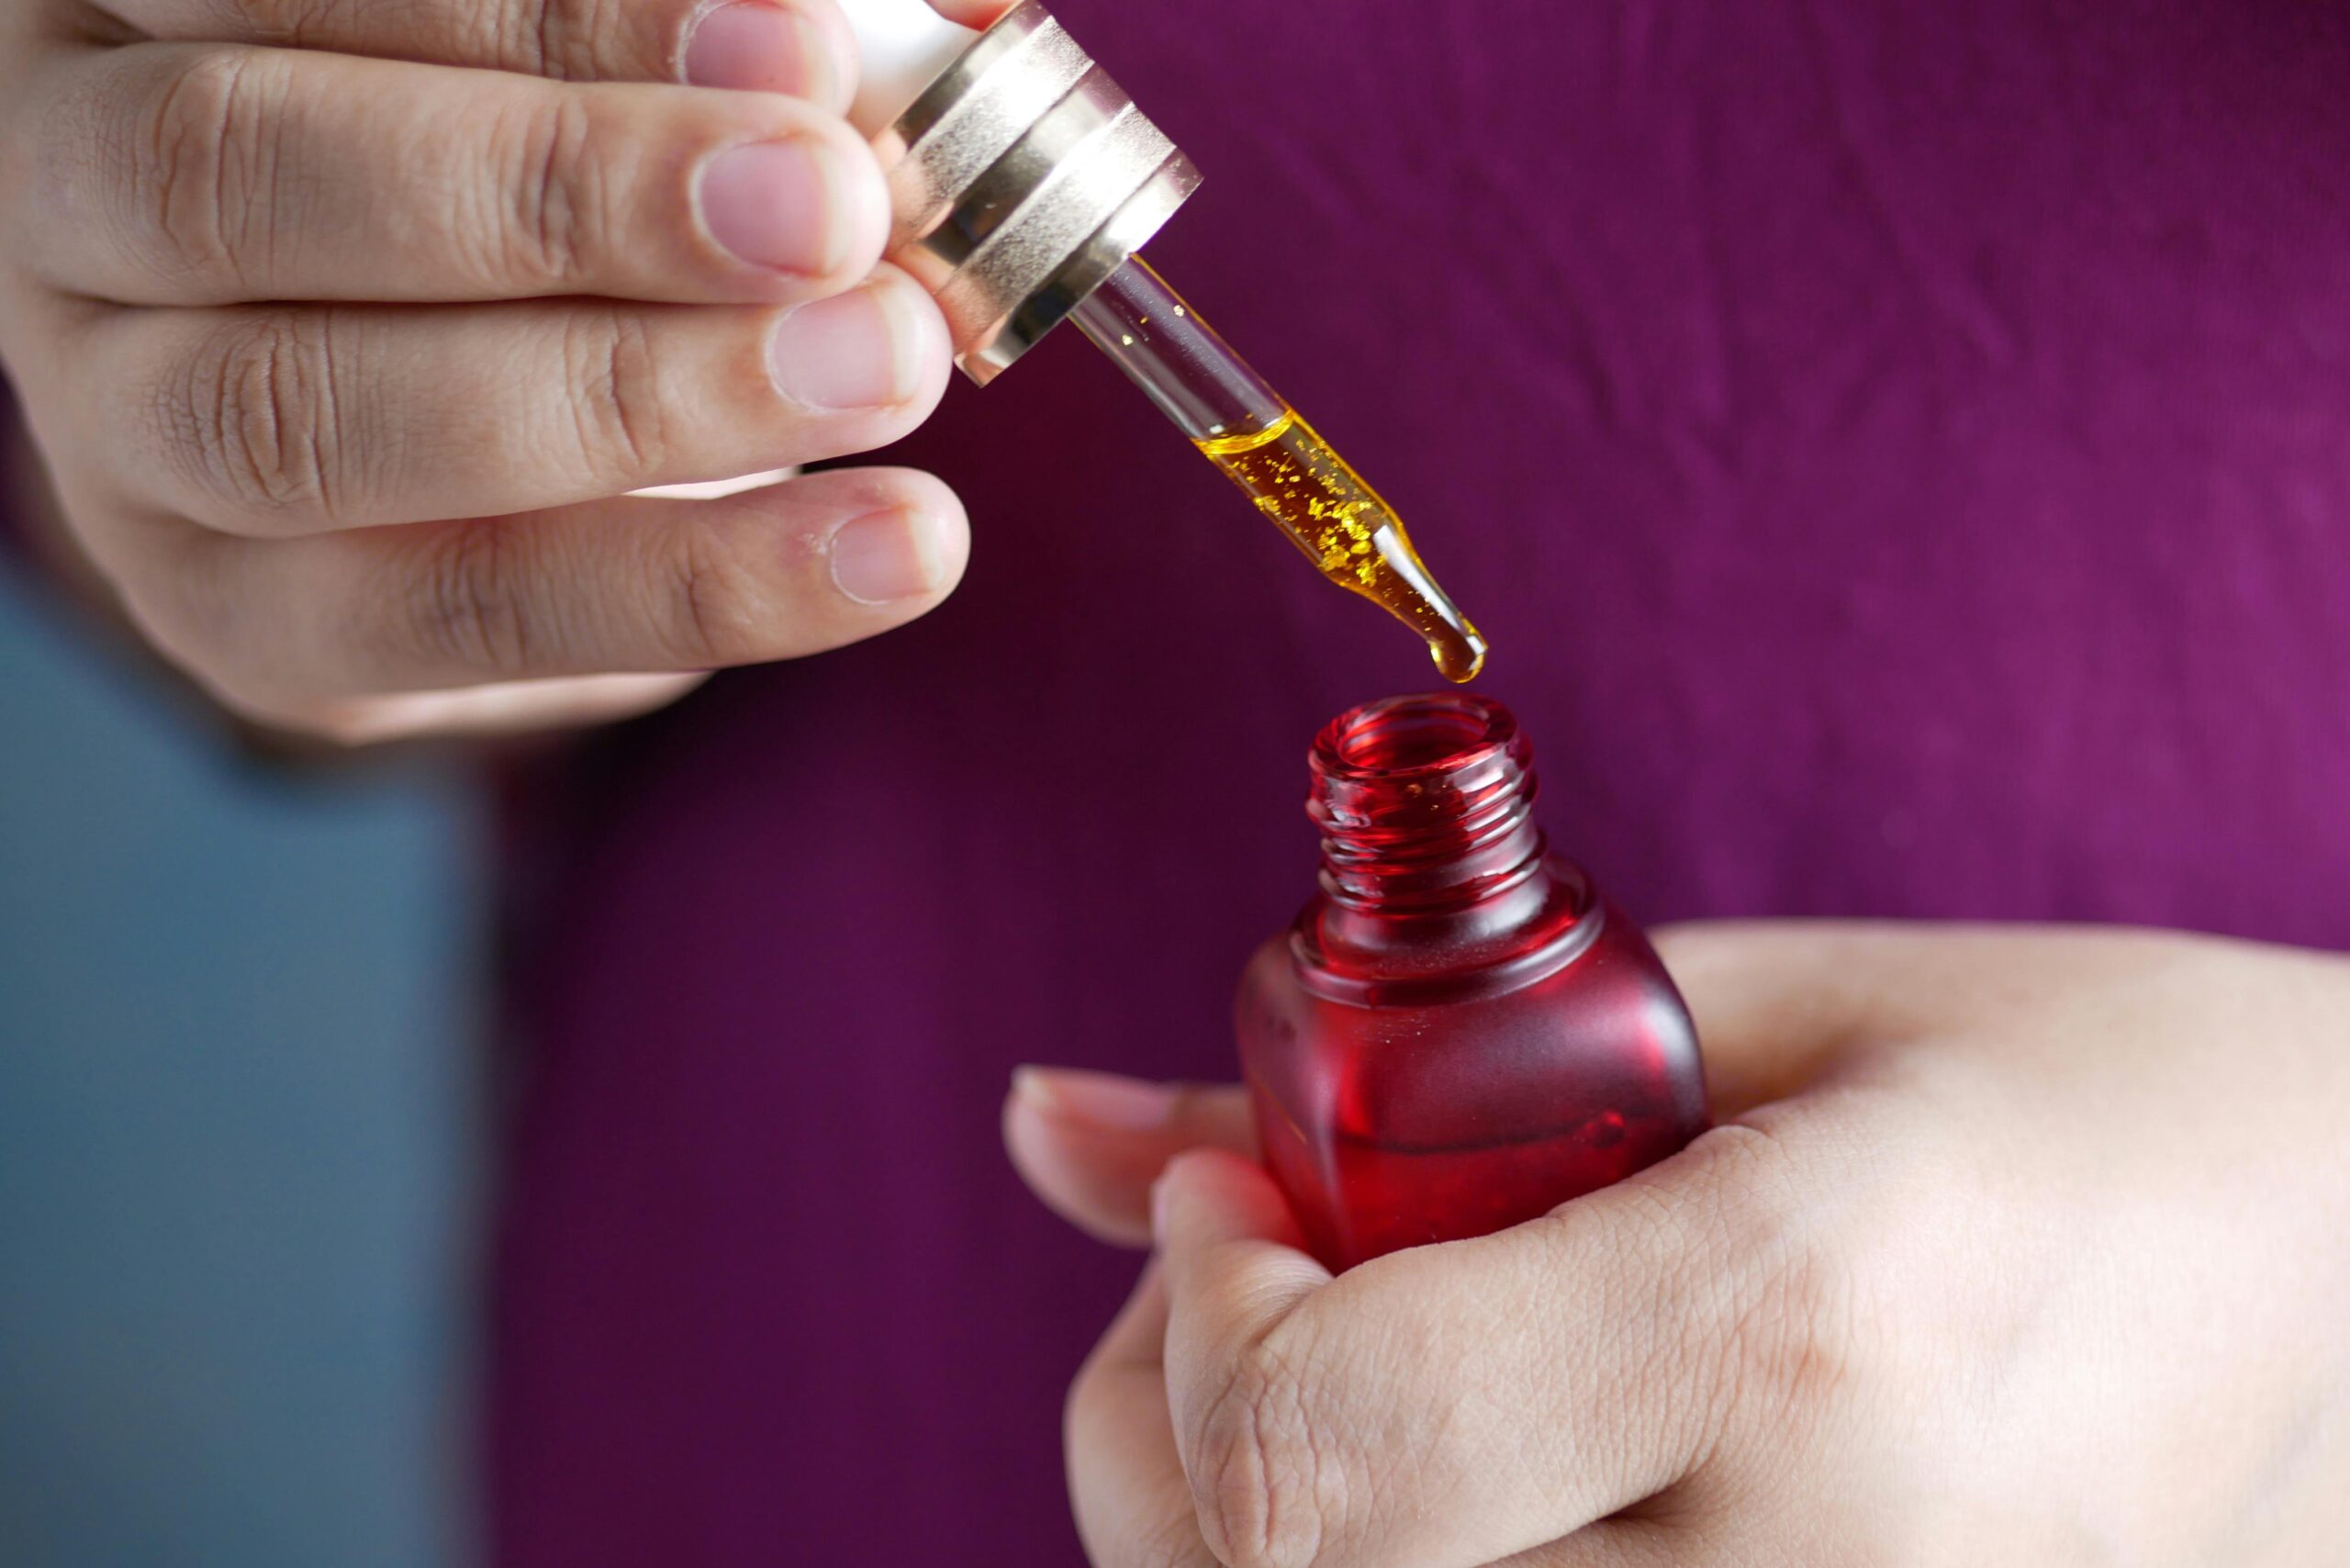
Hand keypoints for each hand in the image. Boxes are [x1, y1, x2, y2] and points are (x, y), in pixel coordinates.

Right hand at [0, 0, 1007, 741]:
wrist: (439, 374)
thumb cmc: (531, 137)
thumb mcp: (617, 50)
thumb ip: (744, 25)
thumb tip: (962, 37)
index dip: (551, 11)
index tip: (805, 45)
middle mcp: (67, 184)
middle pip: (246, 177)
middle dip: (568, 198)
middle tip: (837, 219)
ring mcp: (115, 421)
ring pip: (313, 421)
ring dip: (636, 405)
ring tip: (887, 372)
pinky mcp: (234, 612)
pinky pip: (445, 624)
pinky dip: (690, 588)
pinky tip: (884, 549)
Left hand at [1005, 923, 2349, 1564]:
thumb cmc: (2102, 1096)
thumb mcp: (1770, 1011)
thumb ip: (1398, 1080)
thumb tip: (1056, 1128)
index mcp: (1799, 1329)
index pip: (1320, 1446)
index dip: (1198, 1318)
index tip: (1241, 1203)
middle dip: (1170, 1445)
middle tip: (1244, 1296)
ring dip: (1260, 1544)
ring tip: (1354, 1396)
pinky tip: (1466, 1492)